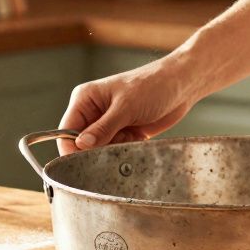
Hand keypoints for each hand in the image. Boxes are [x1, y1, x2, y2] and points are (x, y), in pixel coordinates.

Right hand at [58, 58, 198, 154]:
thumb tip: (80, 145)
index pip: (66, 131)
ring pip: (100, 150)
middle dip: (97, 151)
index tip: (82, 164)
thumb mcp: (126, 107)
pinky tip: (138, 139)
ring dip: (114, 151)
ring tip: (131, 137)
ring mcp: (109, 123)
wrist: (182, 85)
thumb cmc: (153, 85)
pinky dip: (126, 150)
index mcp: (85, 99)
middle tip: (116, 147)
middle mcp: (93, 112)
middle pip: (82, 144)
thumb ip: (103, 128)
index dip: (71, 149)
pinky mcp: (124, 132)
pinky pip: (116, 150)